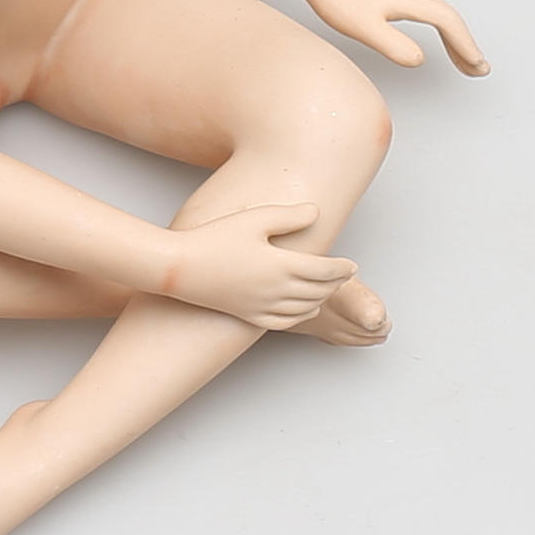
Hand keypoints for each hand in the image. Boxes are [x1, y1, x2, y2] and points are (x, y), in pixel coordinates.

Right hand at [164, 203, 356, 329]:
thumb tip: (317, 212)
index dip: (342, 268)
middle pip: (319, 292)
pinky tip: (302, 310)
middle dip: (335, 284)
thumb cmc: (215, 238)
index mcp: (282, 265)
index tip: (352, 265)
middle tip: (344, 276)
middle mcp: (277, 290)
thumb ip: (289, 216)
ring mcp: (263, 306)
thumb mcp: (254, 219)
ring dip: (321, 300)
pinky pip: (284, 323)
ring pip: (305, 310)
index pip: (325, 271)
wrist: (181, 267)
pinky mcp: (249, 316)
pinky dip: (300, 317)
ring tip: (326, 291)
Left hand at [301, 0, 489, 76]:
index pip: (449, 24)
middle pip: (451, 19)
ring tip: (465, 62)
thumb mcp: (365, 29)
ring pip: (442, 15)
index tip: (478, 66)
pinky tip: (438, 41)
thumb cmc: (338, 0)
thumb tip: (420, 60)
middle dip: (467, 45)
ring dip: (457, 39)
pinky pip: (430, 13)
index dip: (465, 46)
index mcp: (411, 1)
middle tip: (480, 70)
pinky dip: (442, 29)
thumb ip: (395, 46)